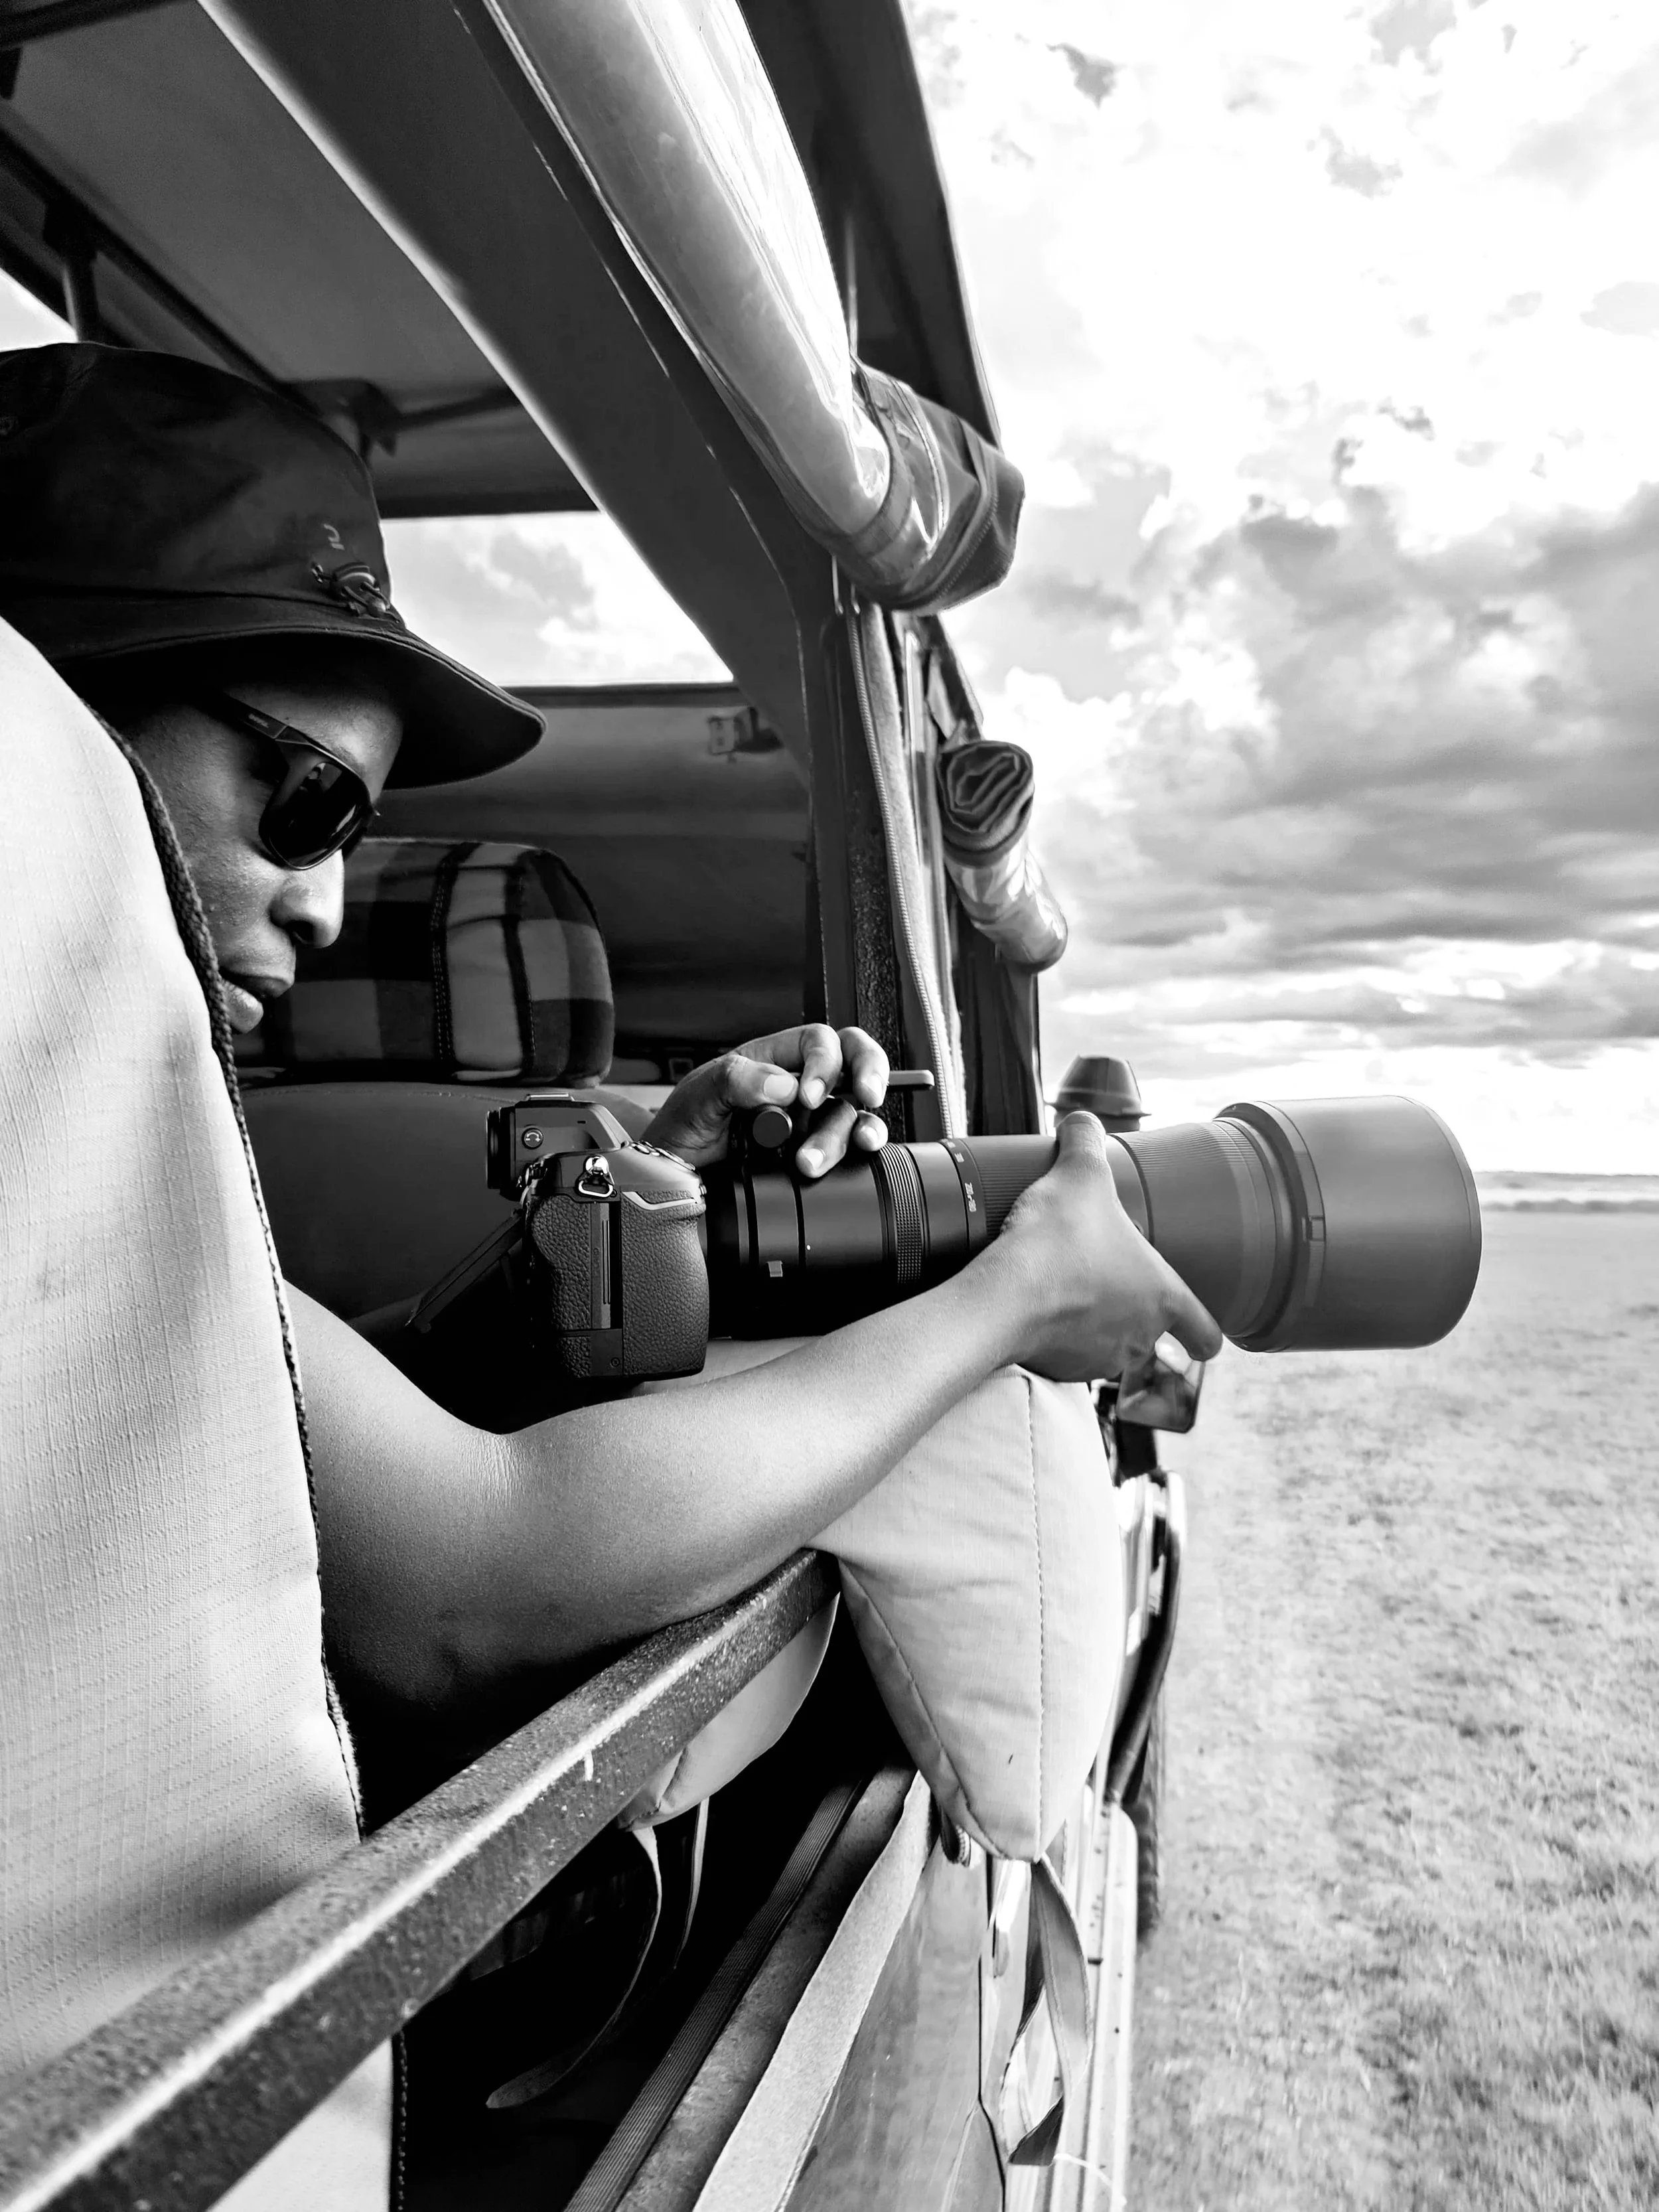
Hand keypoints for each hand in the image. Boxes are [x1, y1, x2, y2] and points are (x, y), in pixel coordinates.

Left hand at [641, 1024, 890, 1177]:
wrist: (673, 1177)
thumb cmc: (684, 1128)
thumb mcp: (698, 1095)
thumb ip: (735, 1080)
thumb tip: (785, 1086)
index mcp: (774, 1059)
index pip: (819, 1041)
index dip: (824, 1061)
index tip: (808, 1095)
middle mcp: (800, 1086)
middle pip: (854, 1063)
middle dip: (870, 1073)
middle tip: (866, 1095)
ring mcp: (810, 1121)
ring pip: (853, 1114)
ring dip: (843, 1135)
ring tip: (809, 1162)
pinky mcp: (815, 1153)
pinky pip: (852, 1148)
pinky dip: (860, 1151)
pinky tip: (856, 1156)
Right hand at [986, 1112, 1222, 1382]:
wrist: (1006, 1294)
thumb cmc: (1058, 1240)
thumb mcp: (1079, 1174)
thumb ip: (1086, 1141)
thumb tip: (1082, 1120)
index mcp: (1163, 1295)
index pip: (1205, 1333)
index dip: (1204, 1334)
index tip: (1198, 1334)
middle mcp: (1140, 1334)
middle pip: (1151, 1333)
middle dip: (1132, 1311)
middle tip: (1106, 1281)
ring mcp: (1101, 1357)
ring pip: (1109, 1346)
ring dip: (1096, 1326)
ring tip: (1068, 1292)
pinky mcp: (1061, 1369)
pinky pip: (1068, 1356)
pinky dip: (1059, 1339)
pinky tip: (1040, 1309)